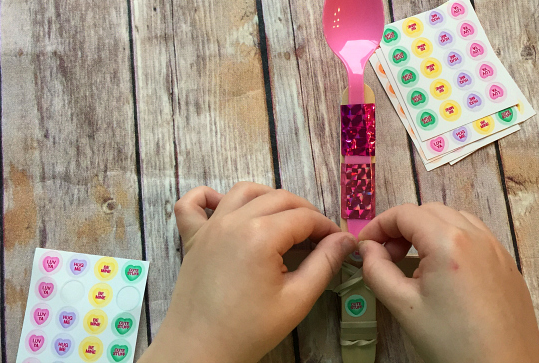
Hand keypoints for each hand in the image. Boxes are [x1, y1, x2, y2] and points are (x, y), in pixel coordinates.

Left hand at [140, 182, 356, 362]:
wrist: (200, 351)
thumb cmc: (249, 330)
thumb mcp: (297, 300)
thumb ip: (325, 263)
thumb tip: (346, 239)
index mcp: (261, 235)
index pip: (305, 217)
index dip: (327, 227)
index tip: (338, 242)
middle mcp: (234, 220)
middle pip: (279, 198)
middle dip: (305, 212)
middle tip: (318, 236)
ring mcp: (210, 226)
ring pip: (244, 191)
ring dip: (269, 197)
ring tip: (283, 219)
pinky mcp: (192, 237)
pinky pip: (193, 203)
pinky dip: (208, 197)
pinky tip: (224, 206)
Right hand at [358, 202, 538, 362]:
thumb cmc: (454, 343)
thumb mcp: (403, 306)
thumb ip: (377, 270)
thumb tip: (368, 249)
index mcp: (448, 241)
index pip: (404, 214)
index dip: (378, 225)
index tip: (366, 245)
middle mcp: (475, 235)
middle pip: (429, 211)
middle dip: (403, 227)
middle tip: (388, 255)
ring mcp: (496, 248)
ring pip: (454, 218)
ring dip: (429, 229)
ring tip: (416, 262)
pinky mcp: (507, 264)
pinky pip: (475, 236)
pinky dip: (452, 240)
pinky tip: (444, 271)